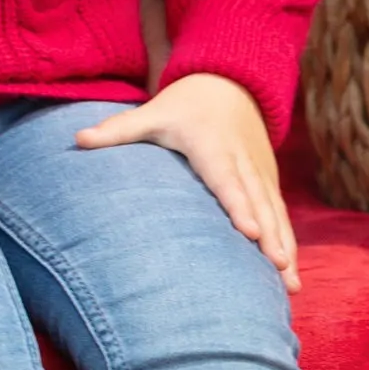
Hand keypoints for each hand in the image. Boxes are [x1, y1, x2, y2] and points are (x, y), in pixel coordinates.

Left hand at [75, 71, 298, 291]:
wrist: (228, 85)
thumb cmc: (181, 106)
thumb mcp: (151, 113)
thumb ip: (117, 129)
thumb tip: (76, 140)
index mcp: (212, 146)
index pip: (226, 179)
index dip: (238, 205)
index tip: (249, 232)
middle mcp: (242, 161)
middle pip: (257, 203)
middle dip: (270, 236)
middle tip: (279, 267)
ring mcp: (259, 173)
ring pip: (275, 212)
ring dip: (284, 246)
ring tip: (291, 284)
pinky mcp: (268, 182)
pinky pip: (280, 214)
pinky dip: (288, 241)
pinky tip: (290, 273)